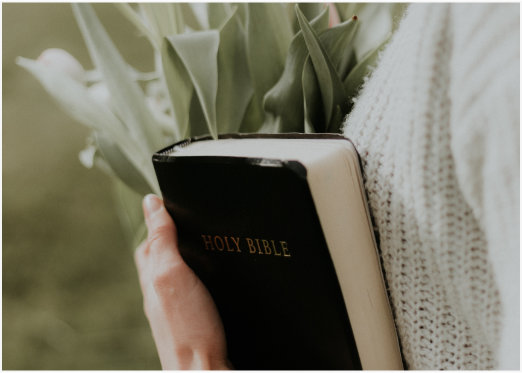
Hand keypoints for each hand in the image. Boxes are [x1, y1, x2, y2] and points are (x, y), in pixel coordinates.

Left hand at [135, 194, 229, 369]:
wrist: (204, 370)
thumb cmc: (188, 328)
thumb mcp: (172, 274)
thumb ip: (162, 240)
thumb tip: (151, 204)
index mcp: (153, 278)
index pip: (148, 242)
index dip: (156, 221)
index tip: (167, 201)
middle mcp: (161, 294)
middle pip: (159, 258)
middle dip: (167, 237)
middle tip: (181, 218)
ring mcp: (177, 310)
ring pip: (176, 275)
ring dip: (183, 257)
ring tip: (197, 243)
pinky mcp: (195, 321)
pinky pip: (191, 291)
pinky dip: (198, 278)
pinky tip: (211, 280)